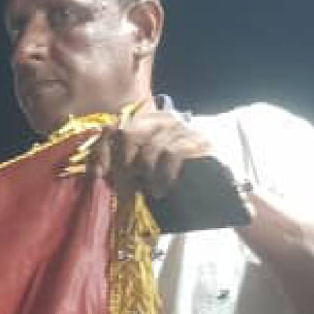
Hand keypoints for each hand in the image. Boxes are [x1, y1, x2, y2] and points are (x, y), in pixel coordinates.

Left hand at [86, 107, 222, 210]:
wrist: (215, 186)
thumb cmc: (173, 179)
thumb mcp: (142, 172)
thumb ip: (122, 167)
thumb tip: (97, 172)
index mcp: (145, 123)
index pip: (114, 129)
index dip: (102, 150)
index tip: (99, 174)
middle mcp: (161, 120)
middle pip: (128, 134)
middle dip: (123, 166)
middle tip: (127, 188)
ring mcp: (181, 128)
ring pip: (149, 148)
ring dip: (146, 176)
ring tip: (151, 192)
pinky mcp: (197, 141)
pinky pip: (171, 154)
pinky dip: (163, 175)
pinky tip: (163, 190)